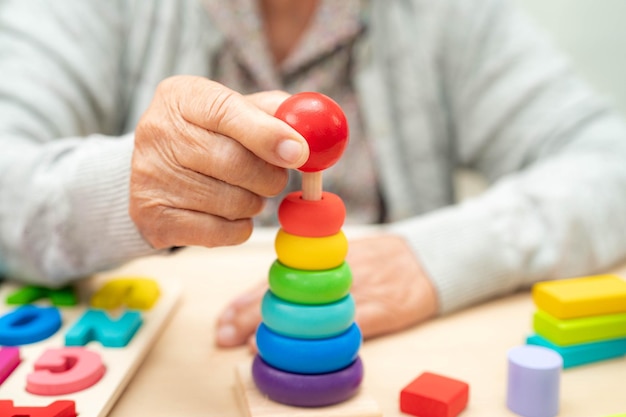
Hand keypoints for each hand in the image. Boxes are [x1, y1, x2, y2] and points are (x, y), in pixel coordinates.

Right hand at [130, 76, 308, 248]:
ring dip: (254, 202)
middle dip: (269, 176)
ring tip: (244, 191)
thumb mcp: (235, 110)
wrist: (157, 171)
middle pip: (234, 163)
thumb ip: (273, 113)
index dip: (268, 134)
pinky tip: (229, 212)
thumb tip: (307, 137)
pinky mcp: (155, 219)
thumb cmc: (208, 136)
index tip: (299, 153)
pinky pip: (221, 232)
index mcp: (182, 97)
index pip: (227, 112)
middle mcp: (158, 133)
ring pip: (233, 202)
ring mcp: (151, 178)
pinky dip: (239, 226)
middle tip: (275, 177)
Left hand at [215, 234, 438, 348]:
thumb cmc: (379, 258)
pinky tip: (303, 354)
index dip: (245, 299)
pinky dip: (322, 342)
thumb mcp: (339, 257)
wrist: (426, 257)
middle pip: (285, 294)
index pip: (275, 280)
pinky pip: (344, 328)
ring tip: (252, 346)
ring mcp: (355, 290)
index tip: (224, 318)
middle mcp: (332, 273)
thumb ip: (308, 275)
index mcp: (320, 259)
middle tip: (224, 335)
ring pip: (309, 311)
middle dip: (249, 316)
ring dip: (279, 332)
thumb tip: (269, 299)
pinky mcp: (379, 310)